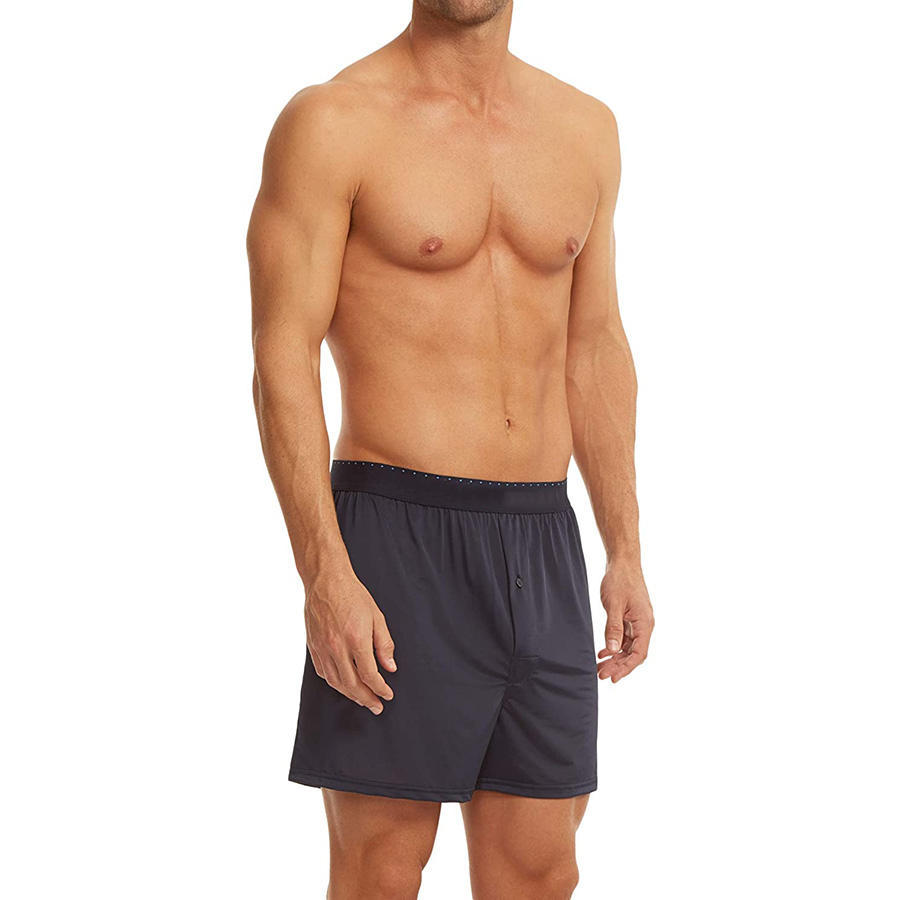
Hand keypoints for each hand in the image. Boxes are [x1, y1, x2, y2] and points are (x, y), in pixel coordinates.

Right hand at [304, 569, 396, 713]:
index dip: (380, 689)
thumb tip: (390, 667)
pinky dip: (334, 682)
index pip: (370, 675)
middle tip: (376, 706)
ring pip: (336, 682)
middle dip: (366, 699)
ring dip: (350, 695)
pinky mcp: (313, 646)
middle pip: (352, 685)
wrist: (325, 581)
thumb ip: (384, 644)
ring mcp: (322, 648)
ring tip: (362, 699)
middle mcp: (337, 648)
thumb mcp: (377, 617)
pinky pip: (323, 672)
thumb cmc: (353, 595)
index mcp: (356, 640)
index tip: (387, 694)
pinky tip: (343, 684)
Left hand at [597, 561, 653, 682]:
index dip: (626, 668)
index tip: (613, 678)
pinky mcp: (631, 617)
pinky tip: (603, 652)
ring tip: (600, 667)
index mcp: (645, 623)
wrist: (623, 562)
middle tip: (601, 675)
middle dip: (618, 665)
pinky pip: (624, 637)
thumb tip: (613, 650)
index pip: (639, 653)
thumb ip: (613, 628)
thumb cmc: (620, 580)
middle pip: (634, 653)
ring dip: (615, 658)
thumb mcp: (614, 605)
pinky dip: (614, 646)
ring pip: (628, 647)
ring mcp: (638, 621)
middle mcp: (644, 624)